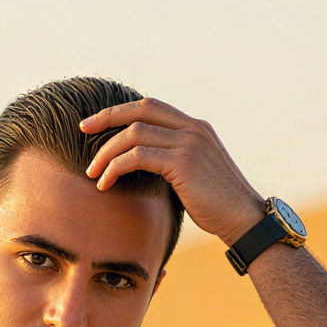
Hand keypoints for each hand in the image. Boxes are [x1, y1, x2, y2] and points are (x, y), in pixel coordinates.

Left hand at [79, 98, 266, 246]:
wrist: (243, 219)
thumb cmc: (218, 206)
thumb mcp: (195, 175)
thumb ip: (172, 162)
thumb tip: (143, 166)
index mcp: (195, 128)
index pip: (151, 106)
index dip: (121, 112)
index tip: (96, 124)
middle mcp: (192, 129)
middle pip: (140, 110)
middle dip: (107, 118)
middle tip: (83, 131)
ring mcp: (189, 143)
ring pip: (134, 134)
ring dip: (107, 153)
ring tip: (94, 173)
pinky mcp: (183, 162)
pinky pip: (137, 157)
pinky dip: (115, 168)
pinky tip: (106, 183)